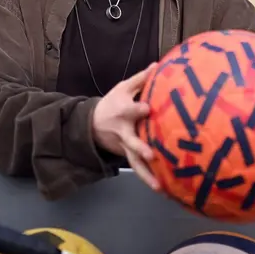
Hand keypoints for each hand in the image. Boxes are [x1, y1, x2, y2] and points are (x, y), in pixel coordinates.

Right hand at [92, 62, 159, 190]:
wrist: (91, 124)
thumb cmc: (113, 103)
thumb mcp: (123, 87)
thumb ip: (141, 78)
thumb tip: (158, 64)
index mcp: (123, 111)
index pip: (131, 110)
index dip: (138, 109)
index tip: (148, 108)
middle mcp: (124, 132)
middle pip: (131, 141)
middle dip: (140, 148)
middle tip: (151, 155)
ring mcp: (124, 147)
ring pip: (134, 162)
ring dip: (146, 175)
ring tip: (159, 187)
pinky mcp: (127, 156)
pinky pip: (138, 168)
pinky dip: (148, 178)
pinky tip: (163, 189)